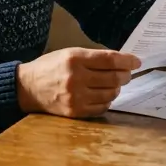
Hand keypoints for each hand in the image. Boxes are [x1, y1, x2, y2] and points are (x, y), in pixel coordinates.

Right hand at [16, 47, 140, 117]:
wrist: (28, 87)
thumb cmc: (51, 67)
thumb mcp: (69, 53)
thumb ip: (93, 57)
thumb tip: (121, 61)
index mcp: (75, 58)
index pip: (110, 59)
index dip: (127, 60)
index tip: (136, 62)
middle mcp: (76, 78)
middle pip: (114, 77)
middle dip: (125, 75)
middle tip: (126, 74)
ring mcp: (76, 97)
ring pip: (110, 93)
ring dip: (116, 88)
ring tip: (113, 84)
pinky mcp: (75, 111)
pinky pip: (102, 107)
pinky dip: (107, 101)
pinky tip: (103, 95)